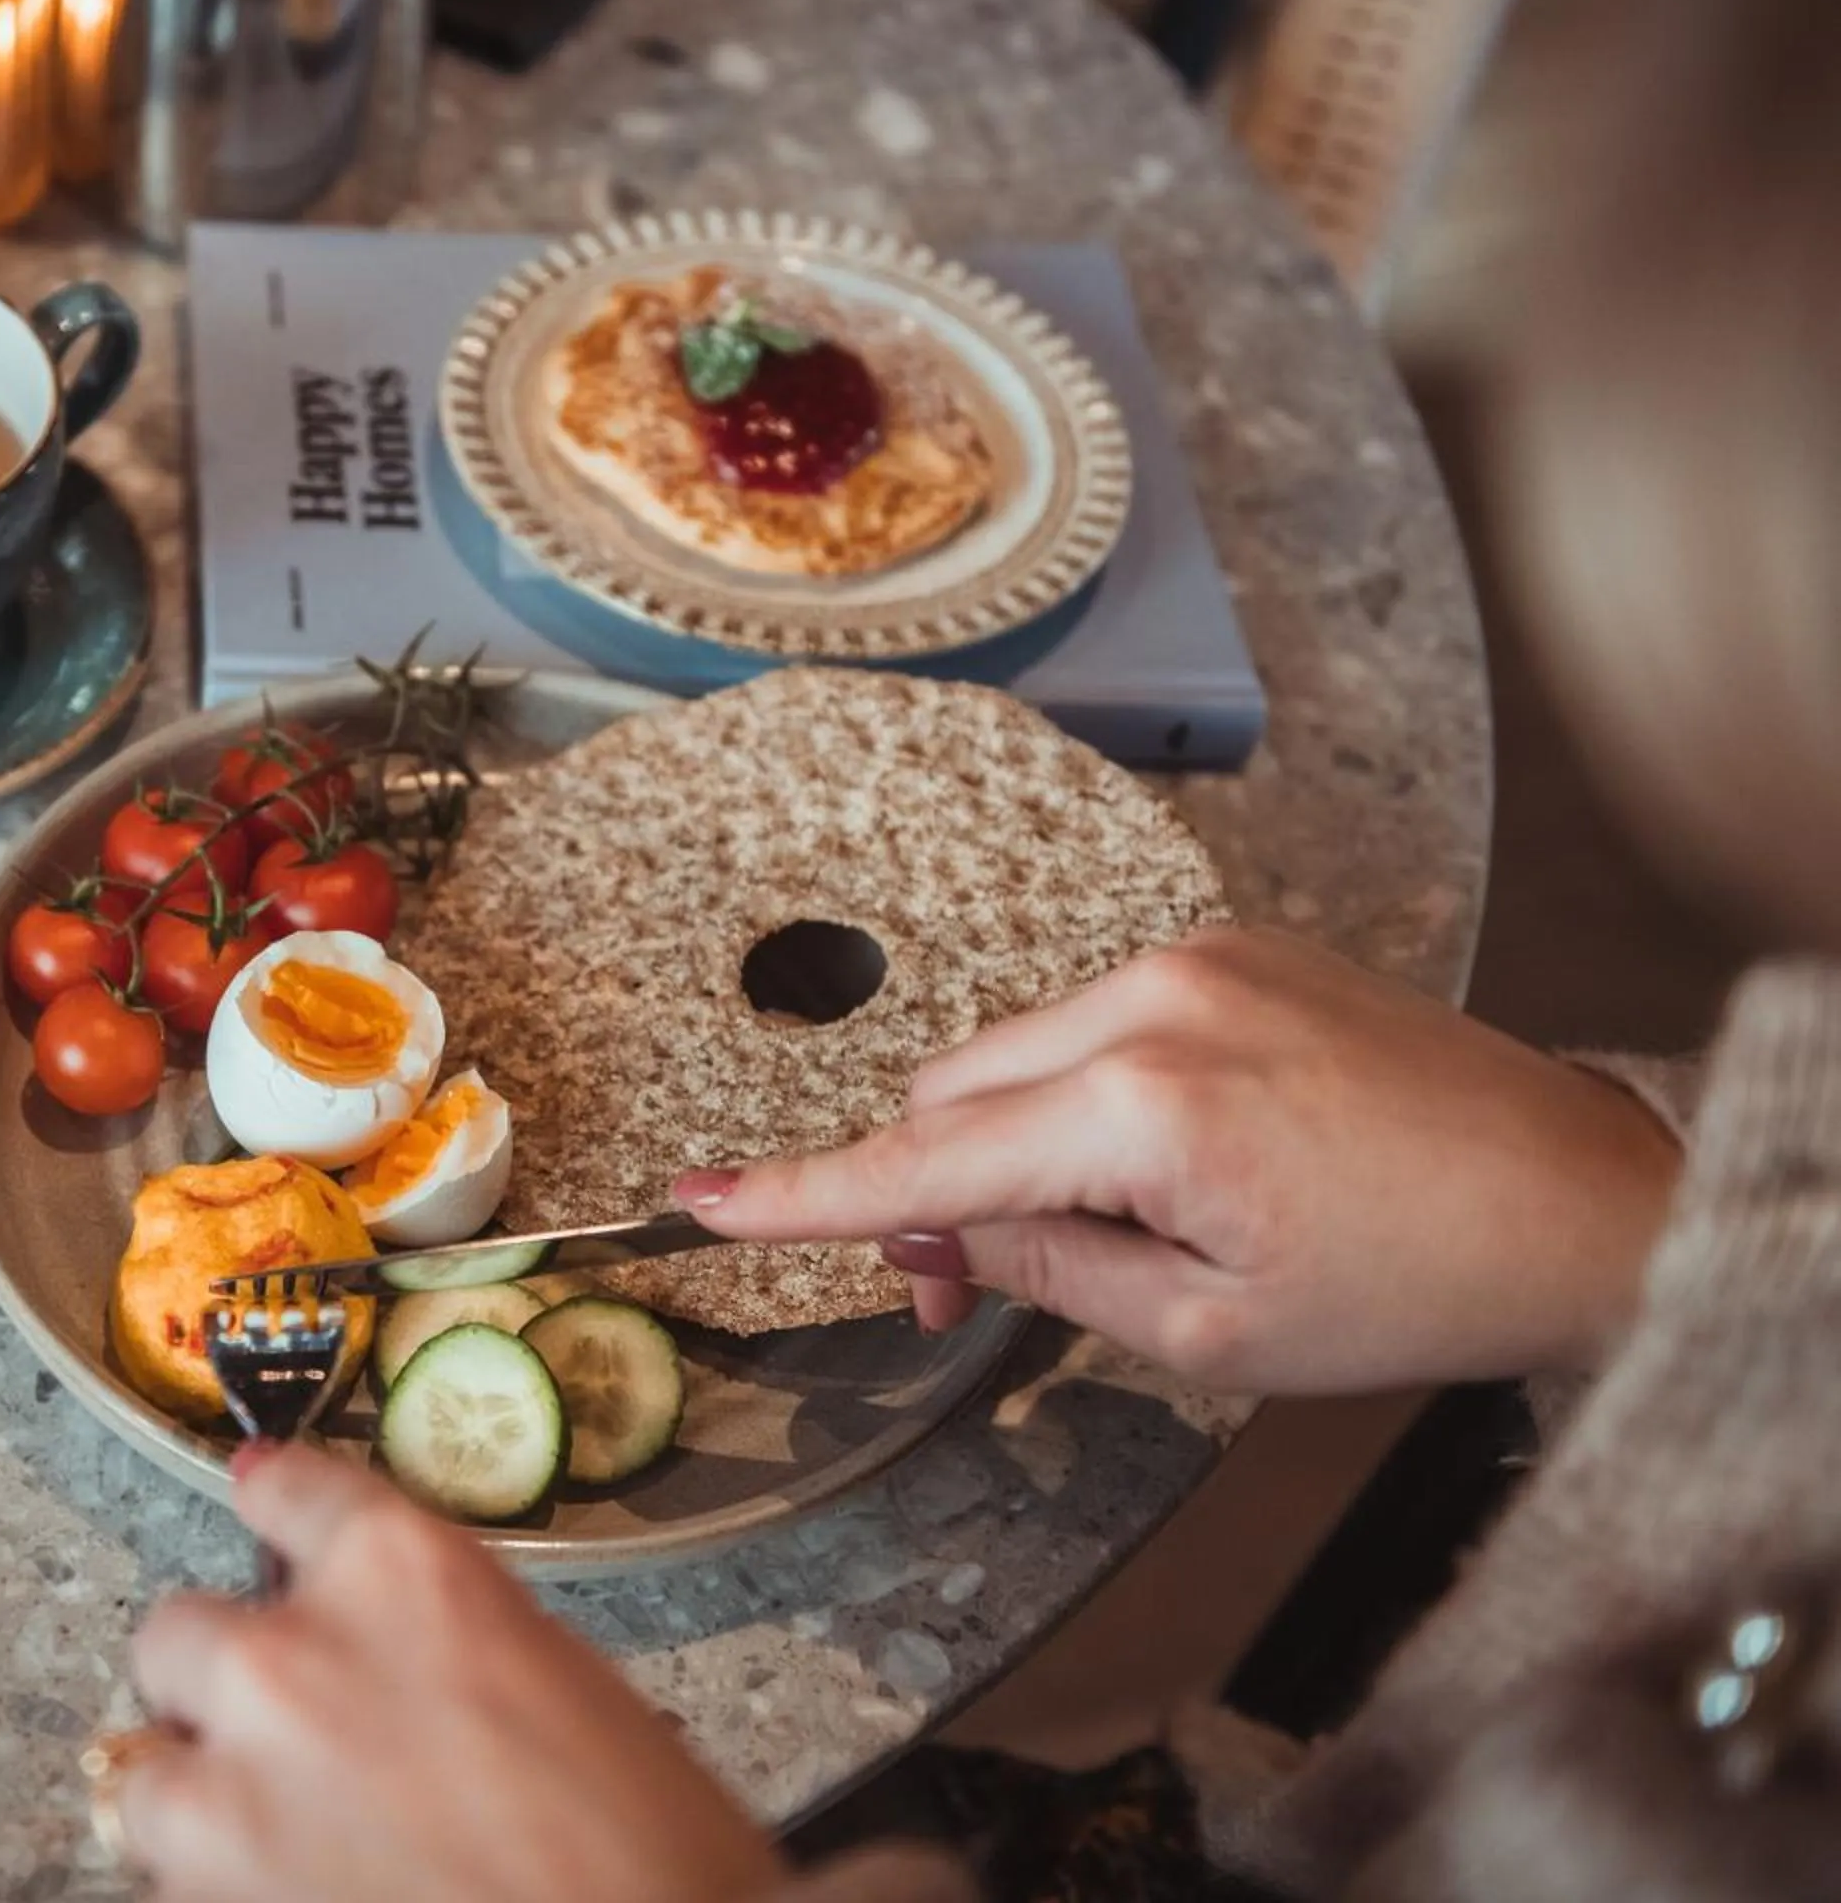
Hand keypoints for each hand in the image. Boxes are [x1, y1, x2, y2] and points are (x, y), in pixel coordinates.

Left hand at [119, 1443, 783, 1902]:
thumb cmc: (646, 1854)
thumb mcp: (564, 1688)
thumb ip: (441, 1643)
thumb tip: (392, 1657)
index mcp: (404, 1576)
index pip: (289, 1491)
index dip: (273, 1504)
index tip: (260, 1502)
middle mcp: (293, 1661)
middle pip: (180, 1633)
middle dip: (225, 1682)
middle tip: (290, 1736)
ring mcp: (232, 1793)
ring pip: (149, 1776)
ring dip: (205, 1802)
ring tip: (289, 1848)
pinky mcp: (201, 1902)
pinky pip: (172, 1885)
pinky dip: (223, 1894)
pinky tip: (305, 1901)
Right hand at [676, 930, 1682, 1392]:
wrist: (1582, 1196)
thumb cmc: (1420, 1279)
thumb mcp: (1208, 1335)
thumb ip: (1045, 1270)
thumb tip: (940, 1234)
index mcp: (1149, 1106)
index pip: (925, 1161)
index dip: (801, 1196)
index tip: (699, 1201)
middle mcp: (1157, 998)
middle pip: (953, 1093)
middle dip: (928, 1194)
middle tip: (960, 1301)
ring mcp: (1198, 957)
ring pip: (1013, 1053)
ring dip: (1004, 1141)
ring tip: (1086, 1234)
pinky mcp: (1232, 946)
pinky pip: (1089, 1018)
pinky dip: (1074, 1092)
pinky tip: (1143, 1161)